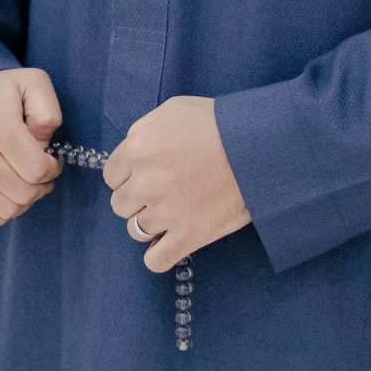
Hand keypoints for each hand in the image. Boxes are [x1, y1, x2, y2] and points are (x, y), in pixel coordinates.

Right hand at [0, 67, 62, 230]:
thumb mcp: (31, 84)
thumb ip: (48, 113)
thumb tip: (42, 147)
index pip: (38, 170)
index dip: (52, 168)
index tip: (48, 159)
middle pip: (23, 194)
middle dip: (38, 186)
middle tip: (34, 170)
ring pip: (5, 211)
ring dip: (19, 200)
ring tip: (18, 179)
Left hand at [104, 95, 251, 272]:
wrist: (258, 146)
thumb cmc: (218, 122)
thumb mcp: (172, 110)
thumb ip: (143, 131)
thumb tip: (132, 150)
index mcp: (137, 150)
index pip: (111, 176)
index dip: (128, 176)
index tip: (145, 174)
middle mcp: (145, 184)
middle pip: (120, 205)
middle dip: (137, 199)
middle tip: (162, 191)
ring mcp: (166, 213)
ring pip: (136, 230)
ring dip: (150, 223)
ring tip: (172, 212)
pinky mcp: (189, 235)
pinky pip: (156, 260)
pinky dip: (157, 256)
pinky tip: (168, 244)